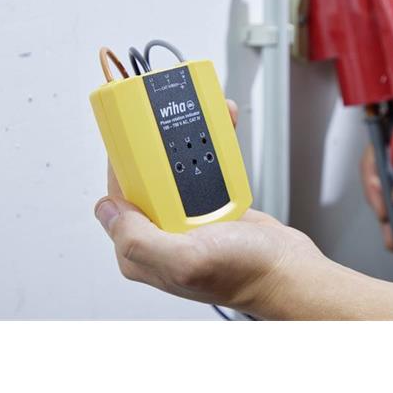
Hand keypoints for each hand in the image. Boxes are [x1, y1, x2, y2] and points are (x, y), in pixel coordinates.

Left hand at [95, 100, 324, 317]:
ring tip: (202, 118)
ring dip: (187, 140)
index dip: (122, 162)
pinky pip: (203, 170)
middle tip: (168, 119)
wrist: (286, 271)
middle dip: (156, 144)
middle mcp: (161, 233)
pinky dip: (211, 147)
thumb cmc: (244, 273)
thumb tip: (106, 209)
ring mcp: (186, 219)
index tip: (130, 133)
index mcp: (143, 249)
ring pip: (176, 169)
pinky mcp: (211, 207)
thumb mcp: (186, 260)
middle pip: (147, 176)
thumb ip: (139, 239)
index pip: (119, 195)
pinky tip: (221, 131)